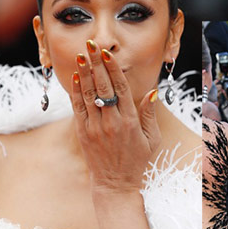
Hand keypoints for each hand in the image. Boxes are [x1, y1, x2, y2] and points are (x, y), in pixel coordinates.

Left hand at [69, 41, 159, 193]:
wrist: (115, 183)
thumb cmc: (136, 160)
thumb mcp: (151, 139)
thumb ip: (149, 114)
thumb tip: (152, 91)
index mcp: (130, 122)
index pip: (120, 89)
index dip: (113, 69)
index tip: (107, 53)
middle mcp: (112, 122)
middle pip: (103, 87)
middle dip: (96, 64)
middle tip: (92, 45)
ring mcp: (96, 127)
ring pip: (89, 95)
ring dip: (85, 73)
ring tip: (82, 55)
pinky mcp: (84, 133)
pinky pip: (79, 108)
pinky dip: (76, 91)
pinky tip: (76, 77)